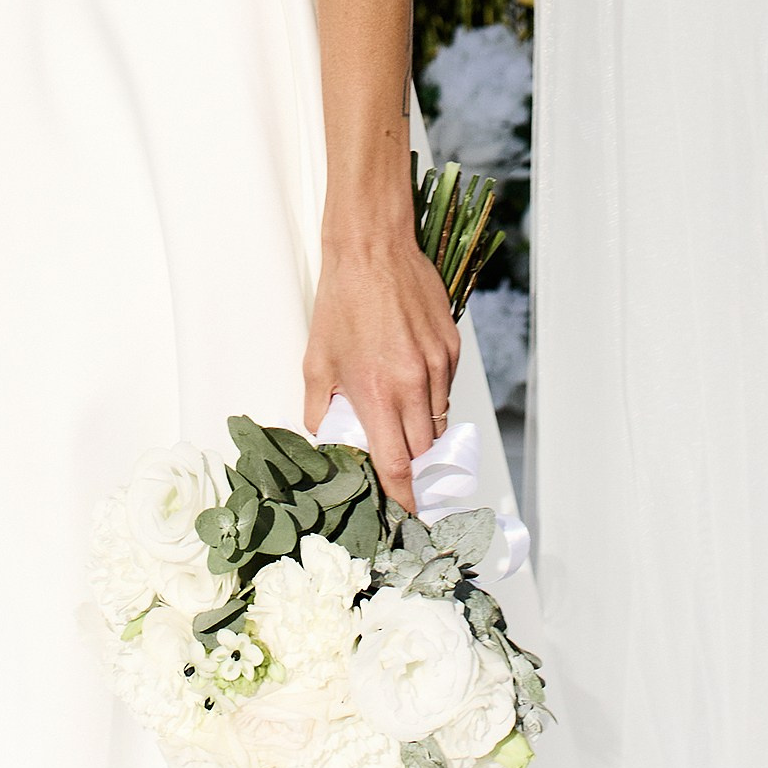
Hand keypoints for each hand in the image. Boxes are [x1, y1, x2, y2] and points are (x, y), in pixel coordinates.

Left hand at [302, 230, 459, 516]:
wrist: (372, 250)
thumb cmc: (340, 304)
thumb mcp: (316, 362)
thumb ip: (321, 411)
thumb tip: (329, 442)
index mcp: (376, 394)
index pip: (397, 466)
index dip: (403, 499)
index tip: (406, 518)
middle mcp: (413, 385)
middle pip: (422, 451)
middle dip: (409, 460)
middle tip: (391, 450)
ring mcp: (437, 366)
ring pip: (438, 420)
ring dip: (420, 426)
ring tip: (396, 402)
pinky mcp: (452, 347)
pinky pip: (446, 388)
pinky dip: (431, 393)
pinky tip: (408, 370)